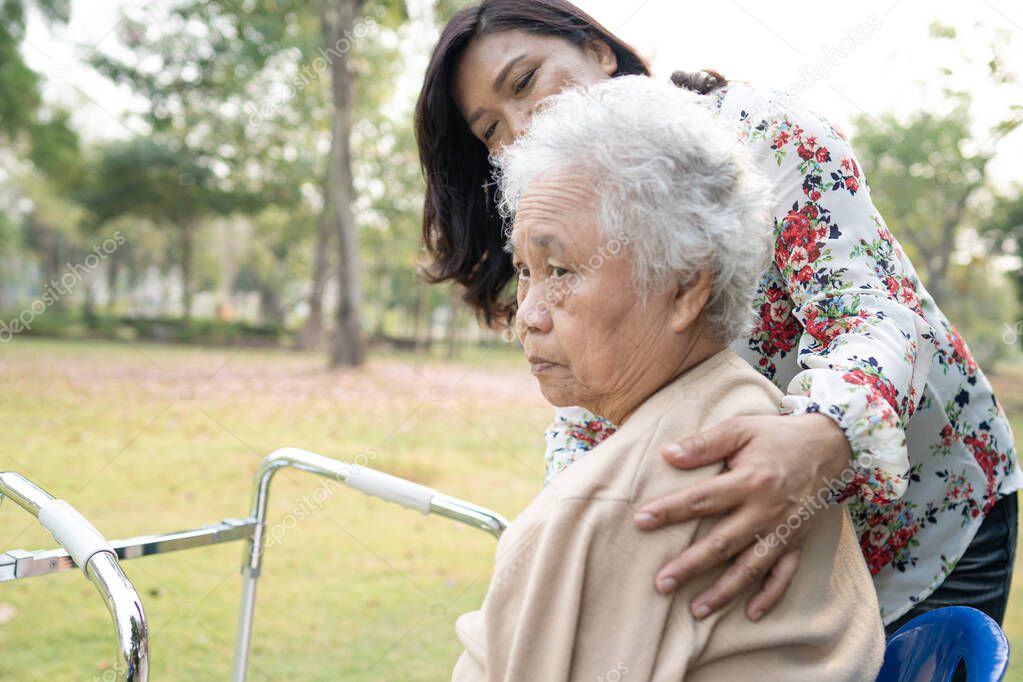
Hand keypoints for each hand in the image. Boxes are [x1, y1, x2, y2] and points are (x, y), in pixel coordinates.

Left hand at [633, 412, 851, 621]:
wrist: (831, 445)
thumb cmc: (778, 436)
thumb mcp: (741, 429)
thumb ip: (704, 443)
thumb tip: (667, 453)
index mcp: (749, 480)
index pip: (702, 499)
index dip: (670, 511)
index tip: (641, 521)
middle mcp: (766, 511)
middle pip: (722, 543)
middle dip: (690, 566)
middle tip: (661, 583)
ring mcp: (783, 531)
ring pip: (750, 568)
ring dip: (723, 591)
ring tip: (696, 610)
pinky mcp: (798, 542)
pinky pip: (785, 575)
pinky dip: (769, 596)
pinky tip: (750, 613)